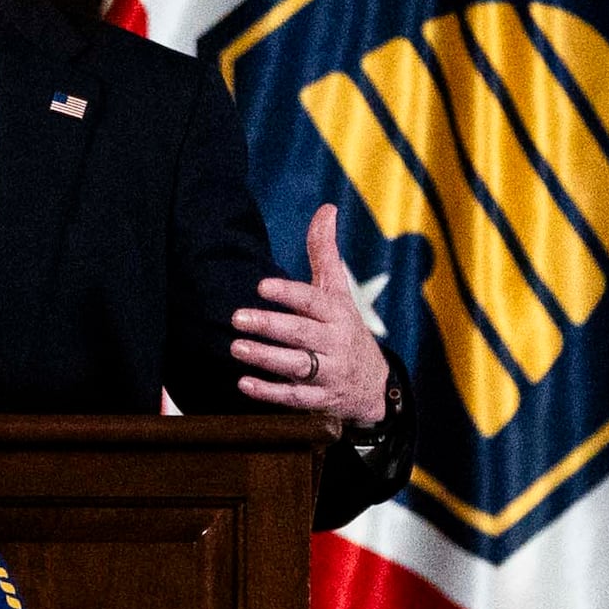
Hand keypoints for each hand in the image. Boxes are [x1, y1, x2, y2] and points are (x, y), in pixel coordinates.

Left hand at [234, 202, 396, 430]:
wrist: (372, 384)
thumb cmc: (344, 327)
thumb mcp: (338, 291)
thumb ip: (325, 252)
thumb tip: (326, 208)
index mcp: (337, 313)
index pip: (313, 301)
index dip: (288, 294)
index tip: (262, 286)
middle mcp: (335, 342)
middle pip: (301, 333)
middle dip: (270, 325)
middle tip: (237, 317)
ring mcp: (329, 374)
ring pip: (297, 366)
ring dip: (266, 358)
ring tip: (236, 348)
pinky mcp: (320, 401)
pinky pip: (295, 398)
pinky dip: (269, 393)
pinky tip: (244, 383)